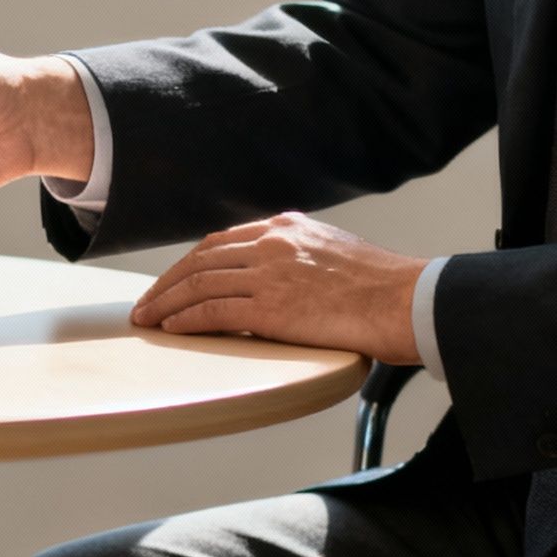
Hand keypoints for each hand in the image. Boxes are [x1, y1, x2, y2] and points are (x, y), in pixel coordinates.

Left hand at [131, 212, 424, 363]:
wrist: (410, 301)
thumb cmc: (383, 287)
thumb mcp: (335, 251)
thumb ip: (299, 256)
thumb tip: (277, 279)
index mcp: (287, 228)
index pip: (221, 241)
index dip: (189, 263)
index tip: (173, 280)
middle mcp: (272, 244)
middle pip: (200, 260)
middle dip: (166, 282)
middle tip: (146, 302)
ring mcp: (269, 275)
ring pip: (198, 285)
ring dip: (165, 303)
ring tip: (147, 319)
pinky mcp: (270, 308)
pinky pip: (212, 313)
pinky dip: (185, 321)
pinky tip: (171, 329)